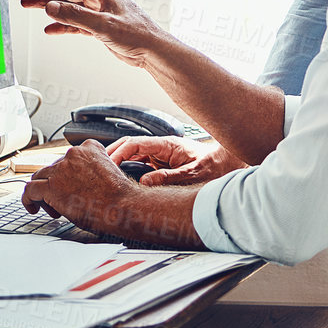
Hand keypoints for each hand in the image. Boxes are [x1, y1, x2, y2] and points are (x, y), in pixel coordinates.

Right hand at [14, 0, 168, 65]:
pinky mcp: (98, 25)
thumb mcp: (103, 24)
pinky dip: (61, 24)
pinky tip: (49, 28)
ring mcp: (98, 10)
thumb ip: (75, 16)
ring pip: (66, 4)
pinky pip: (74, 21)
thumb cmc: (137, 33)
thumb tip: (50, 8)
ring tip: (27, 5)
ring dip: (47, 5)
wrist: (151, 50)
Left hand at [22, 140, 138, 233]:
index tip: (68, 185)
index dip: (65, 174)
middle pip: (52, 168)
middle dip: (54, 184)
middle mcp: (73, 154)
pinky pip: (30, 190)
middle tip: (61, 200)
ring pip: (38, 177)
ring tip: (50, 206)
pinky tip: (33, 207)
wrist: (122, 205)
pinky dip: (28, 199)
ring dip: (42, 192)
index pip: (67, 158)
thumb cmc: (119, 195)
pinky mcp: (51, 186)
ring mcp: (61, 169)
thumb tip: (78, 183)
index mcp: (90, 148)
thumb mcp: (109, 171)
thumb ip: (91, 170)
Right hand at [108, 136, 243, 186]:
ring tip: (105, 178)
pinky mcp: (162, 166)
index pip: (134, 144)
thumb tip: (145, 182)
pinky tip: (121, 183)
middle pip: (129, 149)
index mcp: (167, 145)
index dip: (118, 153)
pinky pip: (141, 167)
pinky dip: (129, 173)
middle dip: (112, 158)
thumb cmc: (215, 166)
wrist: (229, 164)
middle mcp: (161, 149)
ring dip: (119, 166)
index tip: (107, 165)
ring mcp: (160, 157)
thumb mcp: (192, 174)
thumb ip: (169, 177)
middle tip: (97, 172)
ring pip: (133, 158)